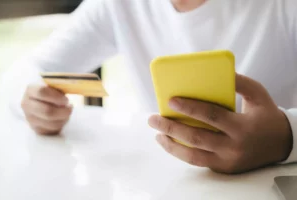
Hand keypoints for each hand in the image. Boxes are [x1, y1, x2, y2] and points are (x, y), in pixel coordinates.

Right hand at [21, 84, 71, 134]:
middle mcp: (27, 104)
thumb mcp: (54, 86)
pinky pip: (52, 130)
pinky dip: (61, 124)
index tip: (66, 99)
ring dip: (64, 118)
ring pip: (52, 123)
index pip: (42, 92)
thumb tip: (74, 85)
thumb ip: (61, 86)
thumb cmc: (52, 92)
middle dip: (63, 111)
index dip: (57, 97)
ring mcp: (30, 118)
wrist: (42, 102)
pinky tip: (62, 118)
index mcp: (31, 90)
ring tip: (67, 112)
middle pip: (47, 111)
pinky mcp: (36, 129)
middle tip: (70, 107)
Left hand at [148, 74, 292, 173]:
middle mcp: (233, 147)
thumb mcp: (259, 95)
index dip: (190, 108)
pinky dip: (181, 152)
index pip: (211, 116)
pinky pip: (197, 161)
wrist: (281, 145)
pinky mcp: (223, 168)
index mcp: (242, 127)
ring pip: (192, 156)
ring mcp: (227, 161)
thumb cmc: (267, 116)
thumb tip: (218, 73)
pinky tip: (170, 142)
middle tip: (152, 118)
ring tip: (157, 133)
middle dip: (171, 127)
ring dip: (171, 145)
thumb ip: (240, 82)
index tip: (170, 100)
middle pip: (196, 138)